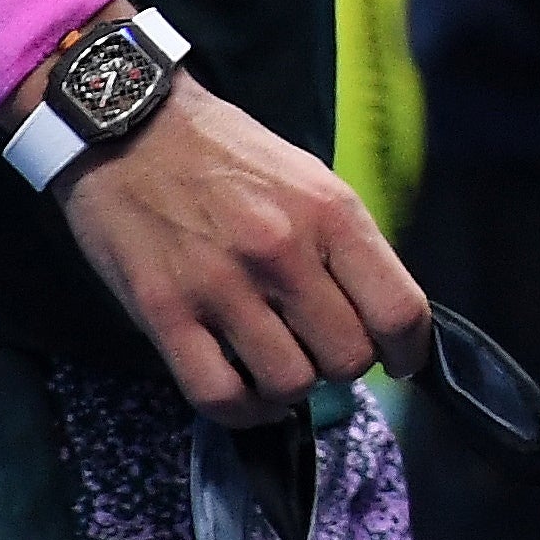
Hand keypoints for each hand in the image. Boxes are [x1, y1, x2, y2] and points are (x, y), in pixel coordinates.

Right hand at [51, 72, 430, 424]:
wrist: (131, 129)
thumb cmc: (228, 155)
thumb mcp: (310, 179)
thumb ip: (344, 244)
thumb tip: (376, 314)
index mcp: (331, 213)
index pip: (399, 310)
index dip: (408, 351)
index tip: (398, 360)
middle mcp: (284, 251)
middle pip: (348, 358)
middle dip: (343, 366)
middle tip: (321, 350)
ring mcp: (222, 286)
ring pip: (289, 383)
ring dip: (291, 388)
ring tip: (280, 364)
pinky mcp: (166, 313)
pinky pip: (218, 396)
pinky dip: (241, 410)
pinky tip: (245, 394)